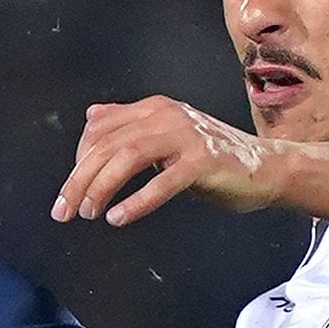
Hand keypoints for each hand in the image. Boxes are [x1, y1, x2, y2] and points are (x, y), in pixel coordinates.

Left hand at [53, 96, 289, 226]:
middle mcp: (167, 117)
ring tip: (89, 214)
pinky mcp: (203, 162)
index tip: (69, 192)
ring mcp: (186, 137)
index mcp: (153, 110)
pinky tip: (117, 217)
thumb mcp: (165, 136)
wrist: (264, 167)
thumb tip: (91, 116)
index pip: (97, 132)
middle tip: (64, 211)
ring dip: (100, 188)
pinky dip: (136, 202)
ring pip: (127, 158)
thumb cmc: (210, 157)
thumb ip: (128, 125)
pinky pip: (162, 183)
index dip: (77, 163)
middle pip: (106, 146)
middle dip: (78, 181)